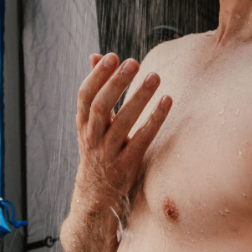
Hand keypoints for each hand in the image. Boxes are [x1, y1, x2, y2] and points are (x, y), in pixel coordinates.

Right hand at [74, 52, 171, 210]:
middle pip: (101, 107)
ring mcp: (109, 153)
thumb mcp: (91, 122)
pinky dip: (155, 120)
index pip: (85, 95)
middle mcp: (93, 137)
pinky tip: (167, 101)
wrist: (96, 195)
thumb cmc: (98, 149)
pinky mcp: (127, 165)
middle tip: (134, 62)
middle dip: (116, 83)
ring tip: (155, 76)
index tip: (112, 56)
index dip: (97, 76)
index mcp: (83, 124)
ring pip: (122, 123)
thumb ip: (96, 89)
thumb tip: (96, 55)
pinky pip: (142, 140)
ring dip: (139, 98)